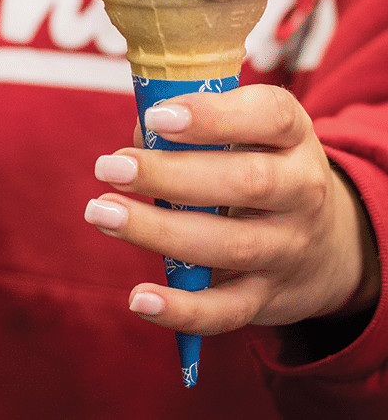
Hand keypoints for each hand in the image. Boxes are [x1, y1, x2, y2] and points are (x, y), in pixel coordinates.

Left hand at [85, 85, 379, 339]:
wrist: (324, 243)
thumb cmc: (258, 164)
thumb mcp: (243, 132)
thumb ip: (191, 127)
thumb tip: (140, 140)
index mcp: (293, 134)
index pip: (270, 116)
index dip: (213, 115)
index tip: (158, 117)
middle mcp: (302, 190)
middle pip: (247, 182)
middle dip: (171, 175)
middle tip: (110, 167)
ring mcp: (288, 248)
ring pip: (229, 245)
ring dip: (157, 231)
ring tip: (101, 212)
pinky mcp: (267, 297)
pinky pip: (227, 311)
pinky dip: (183, 310)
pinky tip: (139, 298)